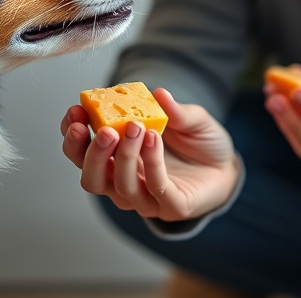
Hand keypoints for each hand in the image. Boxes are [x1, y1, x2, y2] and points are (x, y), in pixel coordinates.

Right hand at [61, 88, 239, 221]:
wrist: (228, 167)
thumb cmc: (200, 143)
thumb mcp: (189, 117)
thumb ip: (174, 109)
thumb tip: (158, 93)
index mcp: (115, 157)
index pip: (81, 151)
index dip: (72, 133)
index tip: (75, 111)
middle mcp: (124, 180)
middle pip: (90, 176)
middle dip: (89, 152)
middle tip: (102, 128)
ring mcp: (146, 197)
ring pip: (117, 186)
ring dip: (122, 156)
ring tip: (135, 127)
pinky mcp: (172, 207)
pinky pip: (155, 188)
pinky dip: (151, 162)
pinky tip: (154, 138)